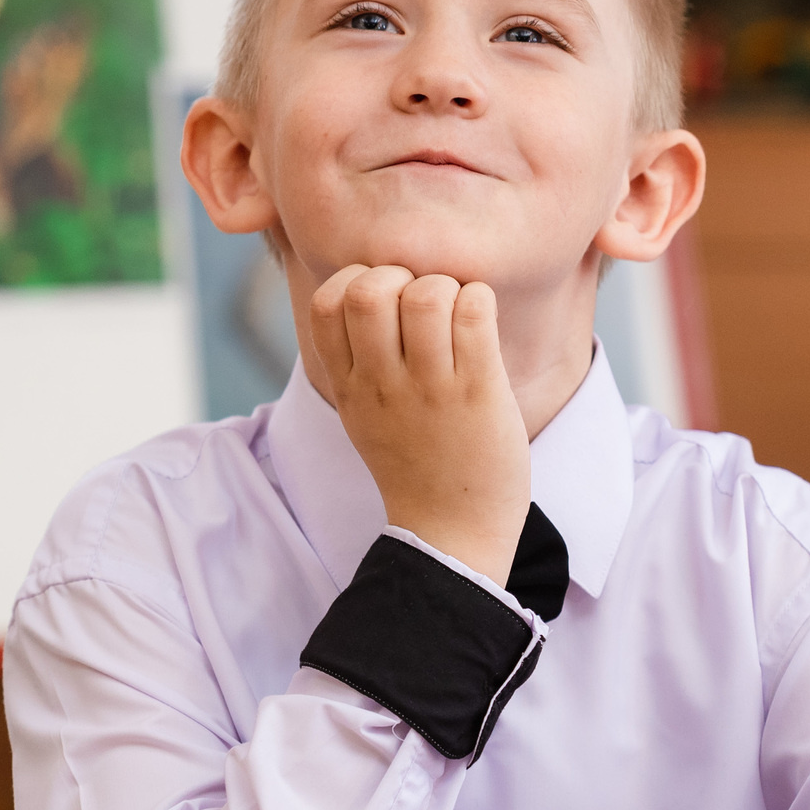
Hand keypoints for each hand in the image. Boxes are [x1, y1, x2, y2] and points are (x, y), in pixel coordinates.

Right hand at [309, 265, 529, 583]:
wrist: (452, 534)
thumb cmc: (415, 464)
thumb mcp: (362, 415)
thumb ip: (356, 360)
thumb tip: (364, 292)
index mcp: (349, 387)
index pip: (327, 303)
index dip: (357, 282)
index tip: (386, 304)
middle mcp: (382, 384)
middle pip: (370, 290)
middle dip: (402, 275)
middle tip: (426, 305)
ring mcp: (430, 388)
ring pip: (427, 292)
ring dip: (447, 287)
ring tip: (458, 316)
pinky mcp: (478, 391)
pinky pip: (475, 311)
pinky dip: (480, 301)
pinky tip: (482, 326)